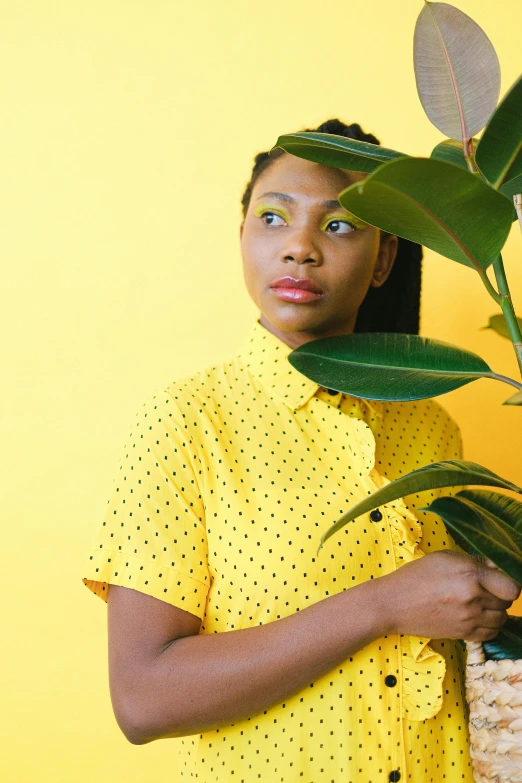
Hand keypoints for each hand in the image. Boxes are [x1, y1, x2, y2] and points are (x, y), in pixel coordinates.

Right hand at [381, 550, 520, 641]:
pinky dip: (489, 626)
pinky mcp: (464, 634)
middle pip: (506, 602)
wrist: (394, 604)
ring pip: (501, 619)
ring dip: (495, 611)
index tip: (499, 581)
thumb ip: (473, 562)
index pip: (511, 587)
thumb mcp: (444, 558)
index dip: (507, 584)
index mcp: (470, 574)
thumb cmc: (416, 576)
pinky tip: (477, 617)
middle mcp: (474, 597)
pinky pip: (491, 634)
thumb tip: (495, 569)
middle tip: (484, 590)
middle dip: (499, 595)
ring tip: (478, 604)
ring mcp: (470, 618)